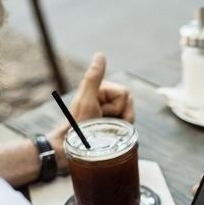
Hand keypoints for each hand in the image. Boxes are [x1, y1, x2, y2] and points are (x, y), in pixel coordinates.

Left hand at [47, 53, 134, 170]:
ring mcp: (111, 113)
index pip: (125, 94)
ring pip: (131, 116)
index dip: (115, 106)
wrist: (72, 150)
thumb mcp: (87, 100)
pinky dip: (121, 133)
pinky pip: (129, 127)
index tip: (99, 112)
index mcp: (102, 90)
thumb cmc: (77, 126)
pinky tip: (109, 135)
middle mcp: (107, 99)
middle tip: (101, 122)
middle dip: (120, 116)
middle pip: (130, 103)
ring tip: (104, 130)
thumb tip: (100, 54)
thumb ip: (94, 77)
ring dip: (120, 126)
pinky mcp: (113, 126)